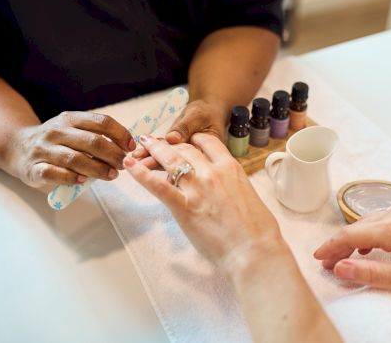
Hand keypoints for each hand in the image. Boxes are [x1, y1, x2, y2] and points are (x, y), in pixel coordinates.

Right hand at [7, 111, 135, 188]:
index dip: (120, 134)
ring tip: (111, 175)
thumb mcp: (73, 130)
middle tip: (124, 165)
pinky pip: (54, 173)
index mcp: (70, 119)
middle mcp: (56, 131)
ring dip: (97, 168)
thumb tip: (126, 148)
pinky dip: (71, 178)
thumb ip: (95, 135)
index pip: (101, 122)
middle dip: (113, 154)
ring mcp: (44, 149)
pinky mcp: (34, 168)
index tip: (130, 147)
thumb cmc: (56, 141)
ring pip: (75, 158)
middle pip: (92, 142)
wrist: (17, 147)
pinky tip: (83, 180)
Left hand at [124, 133, 284, 271]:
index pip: (207, 142)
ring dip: (152, 151)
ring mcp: (197, 188)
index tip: (184, 140)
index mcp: (231, 168)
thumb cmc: (259, 231)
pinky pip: (158, 186)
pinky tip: (131, 168)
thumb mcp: (250, 196)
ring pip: (170, 160)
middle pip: (184, 149)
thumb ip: (234, 187)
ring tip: (140, 146)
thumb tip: (228, 191)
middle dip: (168, 143)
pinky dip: (142, 175)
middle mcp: (212, 172)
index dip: (192, 139)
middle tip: (155, 141)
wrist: (254, 251)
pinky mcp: (184, 207)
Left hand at [130, 99, 226, 166]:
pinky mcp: (176, 152)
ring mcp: (184, 157)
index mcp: (205, 155)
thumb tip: (171, 138)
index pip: (188, 159)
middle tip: (140, 163)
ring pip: (167, 161)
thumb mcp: (197, 116)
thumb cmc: (205, 112)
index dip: (171, 160)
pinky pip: (163, 154)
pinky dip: (151, 153)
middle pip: (175, 163)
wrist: (205, 110)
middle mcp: (195, 160)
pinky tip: (138, 155)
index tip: (154, 159)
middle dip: (157, 162)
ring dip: (151, 159)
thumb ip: (185, 127)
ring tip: (136, 158)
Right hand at [314, 205, 390, 302]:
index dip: (331, 248)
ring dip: (352, 239)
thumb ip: (372, 273)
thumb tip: (340, 268)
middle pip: (356, 227)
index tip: (317, 259)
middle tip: (327, 263)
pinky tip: (369, 247)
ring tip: (344, 258)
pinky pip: (381, 220)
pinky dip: (368, 233)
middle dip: (338, 245)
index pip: (350, 236)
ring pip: (368, 222)